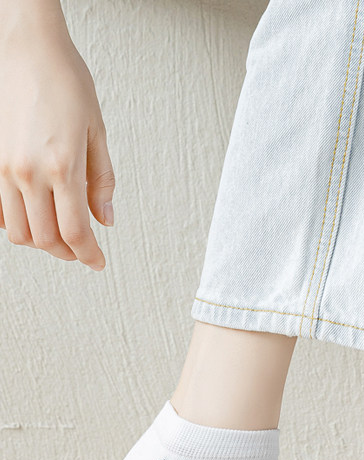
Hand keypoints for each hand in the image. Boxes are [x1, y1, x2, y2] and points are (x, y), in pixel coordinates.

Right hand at [0, 11, 114, 270]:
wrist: (25, 46)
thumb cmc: (63, 81)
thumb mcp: (96, 132)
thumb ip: (101, 181)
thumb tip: (106, 219)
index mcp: (62, 167)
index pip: (75, 233)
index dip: (89, 255)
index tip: (97, 262)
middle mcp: (27, 172)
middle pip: (45, 239)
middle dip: (67, 251)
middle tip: (82, 249)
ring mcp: (1, 167)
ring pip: (18, 231)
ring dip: (41, 240)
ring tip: (60, 233)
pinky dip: (17, 221)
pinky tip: (35, 212)